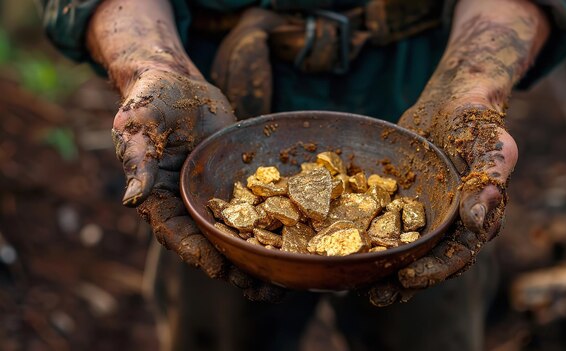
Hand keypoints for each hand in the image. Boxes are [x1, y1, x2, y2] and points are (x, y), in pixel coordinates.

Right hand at [113, 68, 283, 301]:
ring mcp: (215, 198)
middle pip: (212, 246)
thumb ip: (137, 160)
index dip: (197, 253)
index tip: (219, 270)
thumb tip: (133, 197)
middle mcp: (189, 207)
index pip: (177, 234)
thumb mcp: (139, 126)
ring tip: (288, 279)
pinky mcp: (237, 185)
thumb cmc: (151, 101)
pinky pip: (257, 208)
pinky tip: (300, 239)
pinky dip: (275, 225)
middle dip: (236, 269)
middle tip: (263, 289)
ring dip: (259, 257)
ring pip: (238, 234)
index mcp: (160, 200)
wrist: (178, 84)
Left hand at [367, 0, 549, 305]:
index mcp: (477, 218)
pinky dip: (367, 237)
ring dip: (381, 269)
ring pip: (403, 248)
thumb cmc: (477, 120)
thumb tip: (477, 222)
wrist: (453, 100)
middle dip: (401, 282)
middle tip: (373, 295)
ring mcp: (425, 214)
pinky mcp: (403, 202)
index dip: (433, 270)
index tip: (407, 279)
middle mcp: (451, 224)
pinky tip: (342, 246)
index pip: (456, 254)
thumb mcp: (492, 144)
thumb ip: (489, 182)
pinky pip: (384, 223)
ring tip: (353, 284)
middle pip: (426, 261)